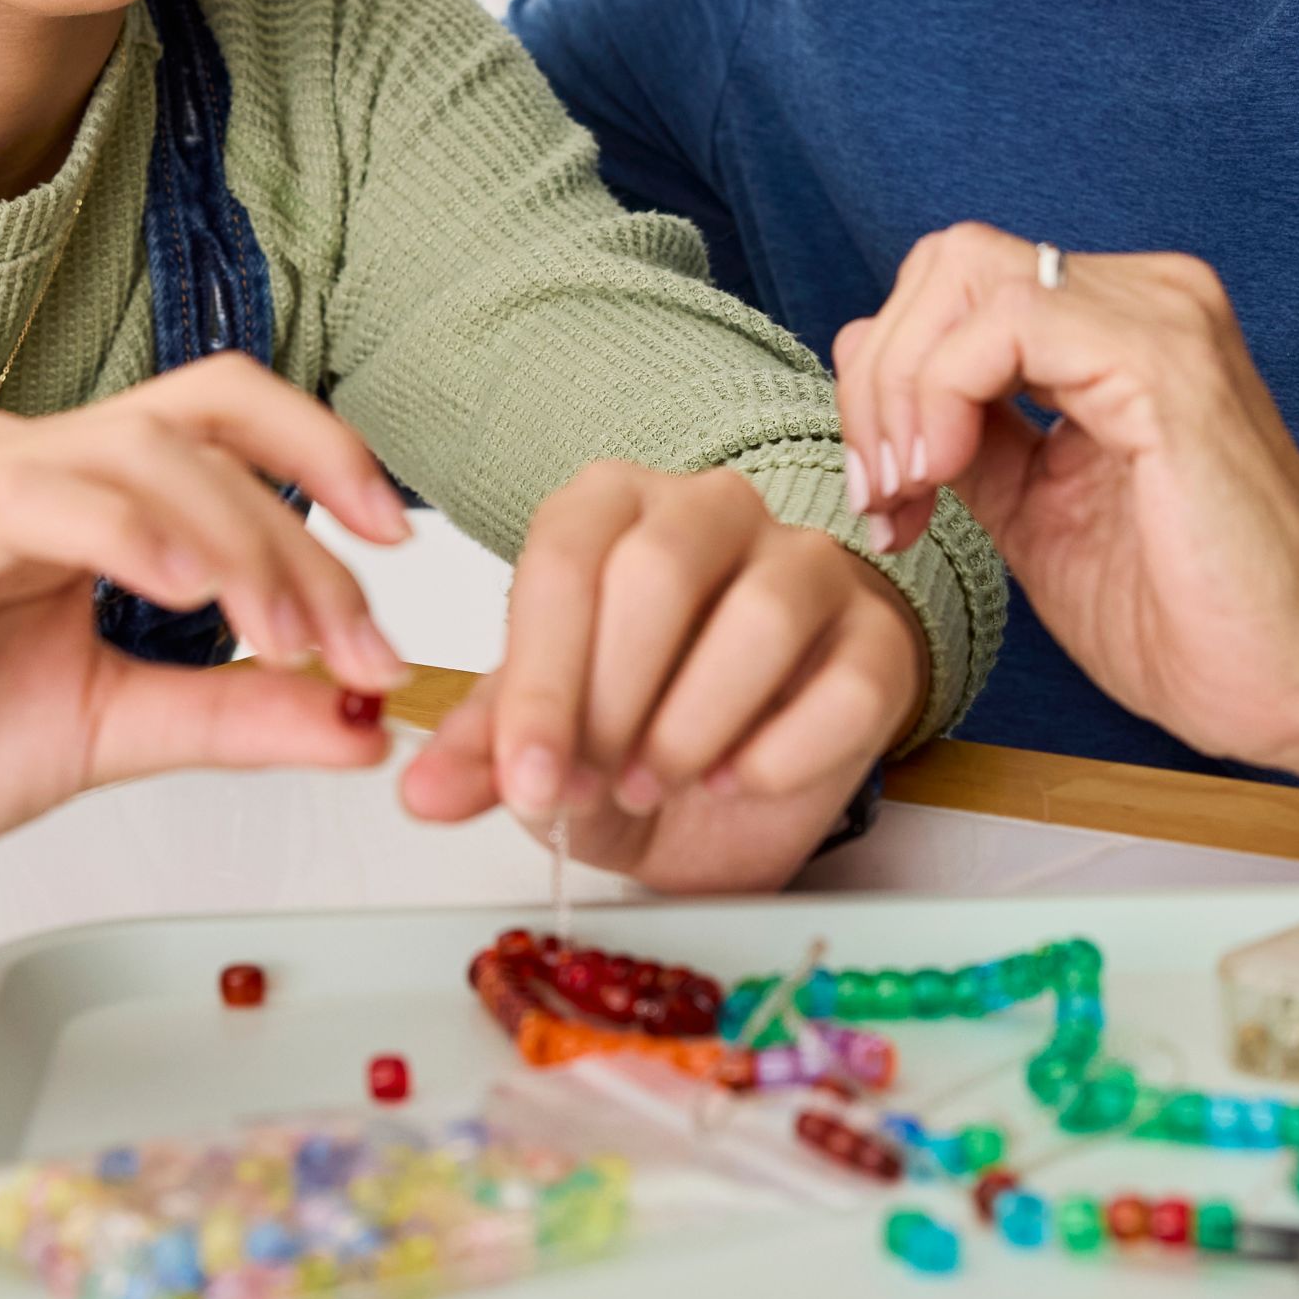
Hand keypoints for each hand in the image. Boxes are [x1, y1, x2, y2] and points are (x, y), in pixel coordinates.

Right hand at [0, 354, 415, 901]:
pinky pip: (47, 497)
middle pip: (201, 421)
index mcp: (64, 485)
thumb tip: (362, 719)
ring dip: (244, 543)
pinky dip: (136, 533)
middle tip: (358, 642)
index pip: (217, 419)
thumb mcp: (113, 728)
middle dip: (306, 525)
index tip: (397, 550)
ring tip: (292, 642)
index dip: (322, 455)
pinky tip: (193, 591)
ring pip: (144, 452)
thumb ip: (231, 712)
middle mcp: (17, 457)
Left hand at [396, 462, 924, 891]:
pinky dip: (780, 754)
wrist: (743, 775)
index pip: (566, 559)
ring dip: (692, 727)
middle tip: (588, 789)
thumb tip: (420, 792)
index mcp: (610, 506)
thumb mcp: (547, 742)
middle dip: (613, 700)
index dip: (543, 679)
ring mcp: (805, 564)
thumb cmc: (634, 728)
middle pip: (659, 571)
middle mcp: (711, 509)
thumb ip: (487, 754)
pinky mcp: (878, 639)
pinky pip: (844, 685)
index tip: (527, 781)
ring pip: (760, 615)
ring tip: (650, 786)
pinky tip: (733, 784)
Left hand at [836, 225, 1298, 783]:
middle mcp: (1146, 297)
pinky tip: (942, 475)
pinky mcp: (1163, 365)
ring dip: (900, 388)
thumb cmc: (1193, 615)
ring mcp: (1161, 318)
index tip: (887, 498)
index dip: (888, 377)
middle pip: (947, 262)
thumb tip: (877, 387)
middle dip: (879, 376)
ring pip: (963, 275)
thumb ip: (970, 441)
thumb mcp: (1037, 512)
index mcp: (1119, 326)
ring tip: (912, 493)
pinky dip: (940, 394)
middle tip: (886, 493)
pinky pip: (1004, 324)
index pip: (955, 287)